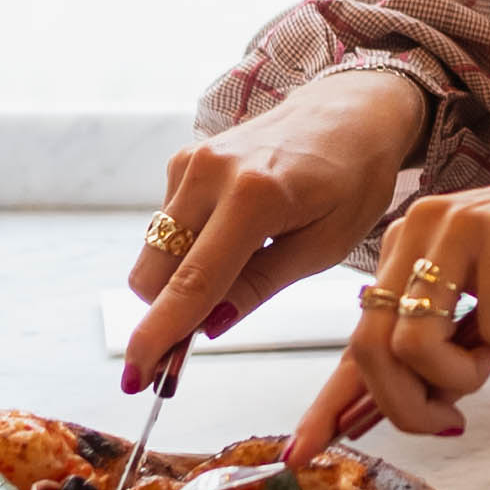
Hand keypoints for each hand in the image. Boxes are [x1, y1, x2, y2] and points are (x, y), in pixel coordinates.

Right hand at [123, 71, 434, 386]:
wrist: (349, 112)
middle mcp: (210, 173)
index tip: (137, 376)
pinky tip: (234, 237)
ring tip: (240, 272)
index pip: (194, 282)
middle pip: (155, 272)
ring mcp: (191, 162)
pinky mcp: (183, 160)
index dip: (161, 335)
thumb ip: (261, 285)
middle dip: (167, 314)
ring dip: (180, 280)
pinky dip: (188, 249)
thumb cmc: (351, 181)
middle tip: (198, 339)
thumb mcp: (325, 246)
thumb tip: (207, 327)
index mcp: (255, 196)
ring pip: (155, 252)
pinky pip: (167, 227)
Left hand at [291, 156, 489, 455]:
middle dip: (409, 405)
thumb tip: (413, 411)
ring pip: (418, 343)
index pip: (355, 336)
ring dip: (469, 371)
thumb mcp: (488, 317)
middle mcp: (416, 230)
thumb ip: (445, 354)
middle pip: (371, 348)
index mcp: (403, 250)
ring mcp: (455, 225)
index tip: (303, 450)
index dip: (329, 401)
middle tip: (454, 417)